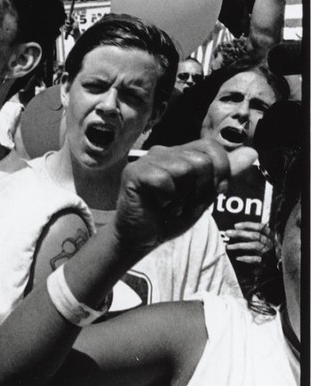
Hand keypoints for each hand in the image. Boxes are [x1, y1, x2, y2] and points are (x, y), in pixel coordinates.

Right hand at [114, 140, 256, 253]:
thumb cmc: (169, 217)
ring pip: (184, 169)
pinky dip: (167, 199)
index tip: (210, 192)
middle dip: (201, 190)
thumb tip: (252, 153)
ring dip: (184, 198)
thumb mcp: (204, 195)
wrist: (142, 238)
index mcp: (180, 153)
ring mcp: (147, 161)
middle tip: (185, 205)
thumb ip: (225, 173)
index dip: (220, 171)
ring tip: (172, 207)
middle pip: (201, 161)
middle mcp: (163, 152)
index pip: (211, 147)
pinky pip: (163, 180)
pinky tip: (159, 205)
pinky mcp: (133, 173)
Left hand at [224, 221, 272, 264]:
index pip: (260, 227)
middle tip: (228, 233)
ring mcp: (268, 252)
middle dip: (240, 233)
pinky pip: (255, 259)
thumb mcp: (261, 240)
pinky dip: (245, 258)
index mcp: (270, 235)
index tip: (236, 226)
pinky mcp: (266, 261)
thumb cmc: (264, 249)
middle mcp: (270, 242)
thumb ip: (252, 234)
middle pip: (255, 235)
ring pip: (254, 246)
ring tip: (228, 246)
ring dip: (239, 245)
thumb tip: (236, 229)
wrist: (273, 264)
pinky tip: (237, 257)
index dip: (248, 225)